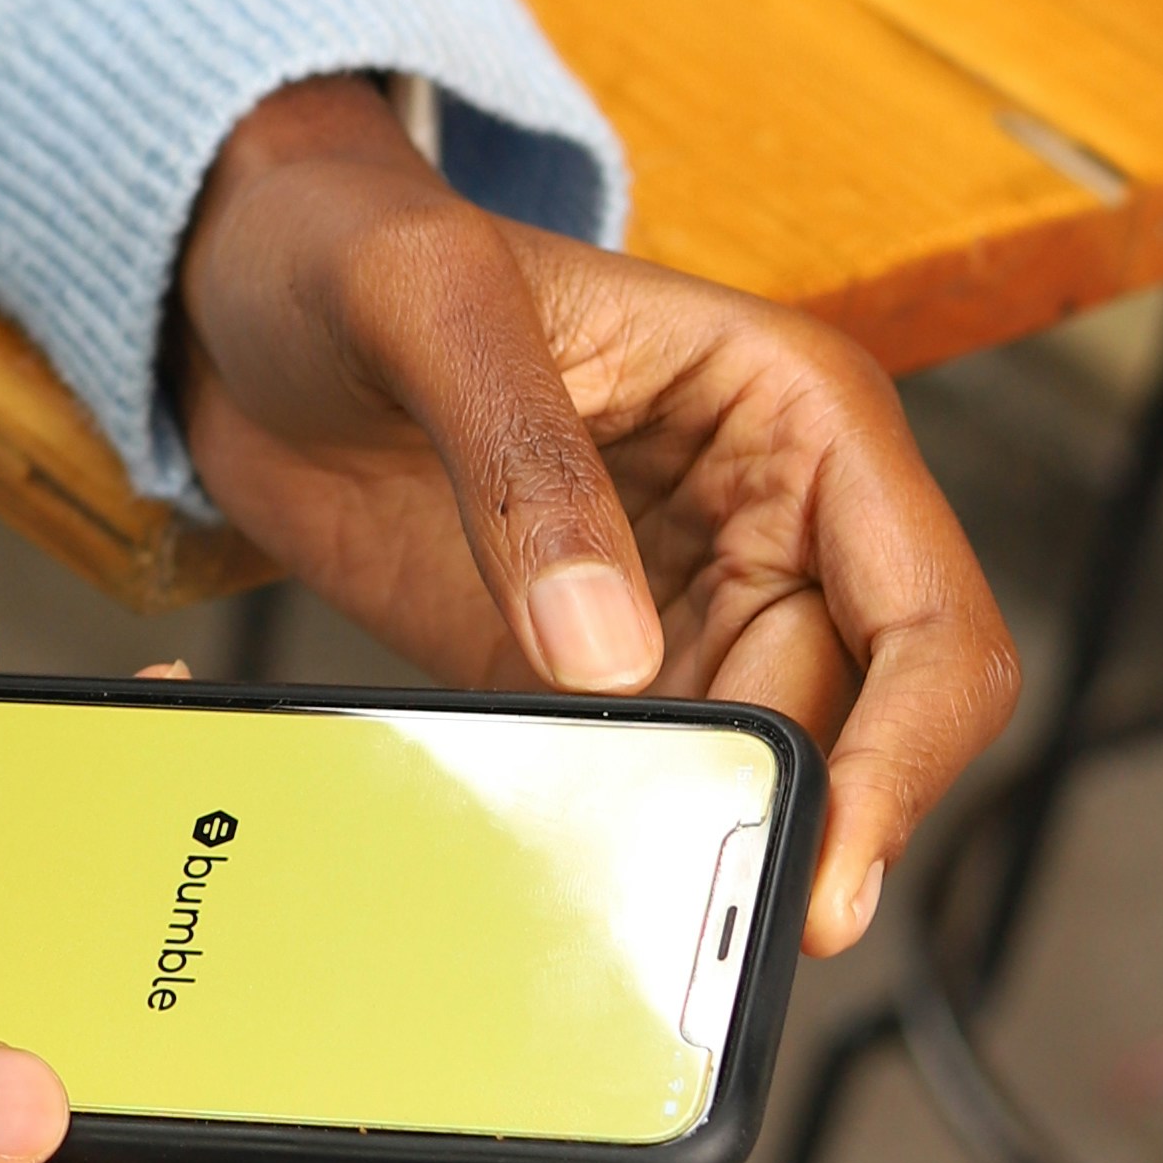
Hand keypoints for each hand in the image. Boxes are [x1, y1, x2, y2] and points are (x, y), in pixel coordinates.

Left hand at [172, 76, 1019, 958]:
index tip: (830, 862)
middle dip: (789, 822)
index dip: (906, 753)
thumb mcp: (422, 300)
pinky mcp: (587, 678)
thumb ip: (520, 459)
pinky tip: (546, 848)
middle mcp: (774, 523)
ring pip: (756, 775)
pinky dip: (612, 829)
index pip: (926, 617)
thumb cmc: (348, 247)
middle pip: (852, 728)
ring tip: (611, 894)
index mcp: (797, 413)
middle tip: (690, 915)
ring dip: (698, 839)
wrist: (237, 302)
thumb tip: (605, 654)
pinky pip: (642, 782)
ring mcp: (684, 610)